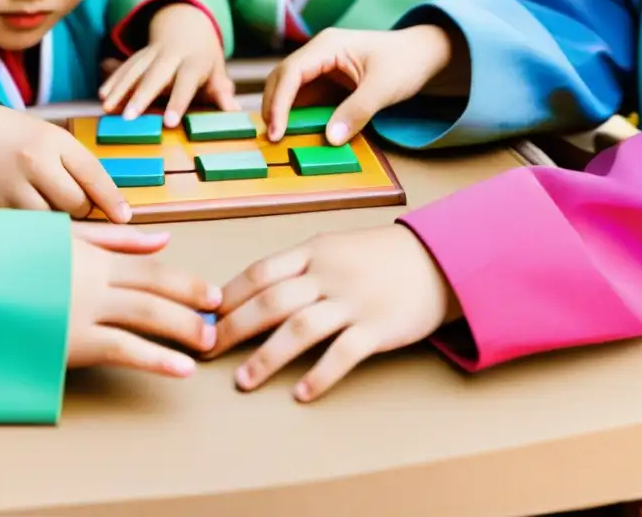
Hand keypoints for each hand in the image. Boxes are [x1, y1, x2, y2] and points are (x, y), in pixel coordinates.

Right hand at [0, 102, 131, 221]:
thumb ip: (77, 164)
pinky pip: (31, 228)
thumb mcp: (50, 137)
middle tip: (72, 200)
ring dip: (60, 220)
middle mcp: (35, 162)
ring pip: (54, 221)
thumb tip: (108, 203)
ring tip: (48, 203)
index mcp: (53, 140)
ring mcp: (14, 187)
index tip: (125, 217)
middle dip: (82, 208)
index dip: (112, 200)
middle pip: (77, 204)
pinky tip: (30, 210)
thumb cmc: (15, 136)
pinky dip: (38, 227)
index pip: (93, 174)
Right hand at [68, 222, 221, 376]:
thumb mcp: (60, 242)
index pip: (149, 268)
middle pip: (153, 287)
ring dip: (182, 326)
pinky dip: (156, 357)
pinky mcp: (71, 341)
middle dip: (190, 299)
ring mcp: (82, 309)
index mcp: (92, 256)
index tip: (211, 294)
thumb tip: (163, 239)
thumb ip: (112, 239)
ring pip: (145, 313)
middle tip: (219, 313)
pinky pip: (122, 348)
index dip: (185, 282)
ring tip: (208, 341)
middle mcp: (92, 280)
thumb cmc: (11, 265)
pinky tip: (181, 367)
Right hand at [99, 3, 239, 126]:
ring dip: (120, 88)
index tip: (169, 122)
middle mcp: (171, 56)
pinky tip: (103, 95)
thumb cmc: (205, 55)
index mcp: (194, 62)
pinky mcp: (140, 54)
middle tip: (129, 117)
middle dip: (141, 96)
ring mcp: (153, 53)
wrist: (187, 22)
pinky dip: (113, 80)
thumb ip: (222, 91)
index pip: (185, 84)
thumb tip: (235, 111)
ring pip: (135, 70)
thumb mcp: (217, 70)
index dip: (178, 102)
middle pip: (155, 76)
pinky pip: (125, 66)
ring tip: (107, 107)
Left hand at [205, 225, 461, 401]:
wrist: (438, 258)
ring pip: (300, 329)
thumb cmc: (377, 257)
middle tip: (206, 351)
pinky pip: (344, 354)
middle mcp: (329, 275)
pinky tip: (302, 394)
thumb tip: (249, 292)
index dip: (228, 295)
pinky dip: (320, 375)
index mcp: (313, 252)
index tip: (203, 316)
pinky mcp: (379, 328)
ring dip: (267, 357)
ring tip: (243, 382)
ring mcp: (354, 301)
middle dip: (233, 328)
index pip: (259, 272)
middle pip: (270, 302)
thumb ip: (296, 268)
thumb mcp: (333, 248)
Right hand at [262, 25, 458, 144]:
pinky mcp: (326, 81)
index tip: (276, 131)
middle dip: (273, 107)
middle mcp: (318, 53)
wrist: (425, 54)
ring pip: (287, 88)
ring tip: (278, 138)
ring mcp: (320, 66)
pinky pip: (303, 98)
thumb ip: (358, 112)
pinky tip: (295, 132)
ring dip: (280, 111)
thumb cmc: (407, 62)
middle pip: (281, 79)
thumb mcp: (385, 88)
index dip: (279, 103)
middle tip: (272, 139)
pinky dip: (295, 115)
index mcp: (327, 45)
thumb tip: (331, 138)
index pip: (291, 73)